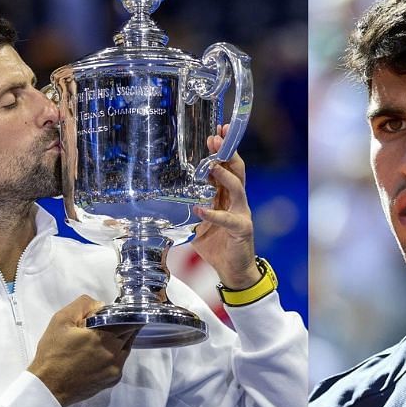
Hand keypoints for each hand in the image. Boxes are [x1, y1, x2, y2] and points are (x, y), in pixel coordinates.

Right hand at [27, 295, 140, 406]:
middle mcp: (115, 353)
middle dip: (120, 326)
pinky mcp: (113, 379)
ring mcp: (116, 368)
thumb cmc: (53, 354)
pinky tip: (97, 355)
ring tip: (99, 340)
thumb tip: (100, 306)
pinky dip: (113, 355)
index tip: (117, 311)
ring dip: (118, 340)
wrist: (48, 387)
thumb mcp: (61, 320)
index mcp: (104, 336)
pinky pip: (120, 361)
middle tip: (104, 325)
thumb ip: (83, 305)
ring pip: (126, 347)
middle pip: (129, 333)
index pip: (128, 320)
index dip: (124, 313)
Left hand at [192, 124, 262, 289]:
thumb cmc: (217, 246)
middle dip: (227, 153)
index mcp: (227, 197)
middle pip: (236, 171)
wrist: (233, 271)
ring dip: (224, 175)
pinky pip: (228, 219)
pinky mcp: (242, 229)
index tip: (214, 135)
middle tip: (216, 139)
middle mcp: (237, 202)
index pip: (227, 168)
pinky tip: (201, 210)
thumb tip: (163, 201)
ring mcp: (241, 213)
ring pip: (237, 188)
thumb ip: (189, 209)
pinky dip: (214, 214)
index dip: (222, 152)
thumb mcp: (198, 224)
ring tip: (212, 166)